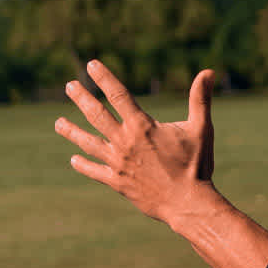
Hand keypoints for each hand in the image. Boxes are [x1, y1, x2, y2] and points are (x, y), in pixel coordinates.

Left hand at [54, 61, 217, 223]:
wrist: (187, 202)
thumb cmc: (197, 165)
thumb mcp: (201, 128)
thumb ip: (201, 99)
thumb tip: (209, 72)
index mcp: (142, 126)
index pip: (118, 95)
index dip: (104, 78)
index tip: (92, 64)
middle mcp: (125, 142)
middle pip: (96, 114)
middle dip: (81, 98)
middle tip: (69, 86)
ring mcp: (118, 163)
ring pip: (88, 142)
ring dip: (71, 131)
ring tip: (58, 123)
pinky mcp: (117, 182)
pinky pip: (94, 171)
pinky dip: (83, 165)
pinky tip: (74, 159)